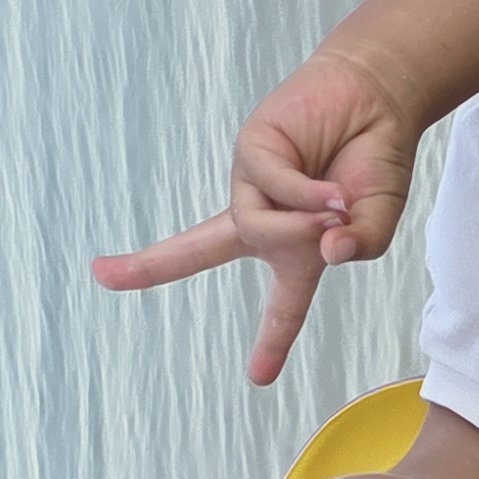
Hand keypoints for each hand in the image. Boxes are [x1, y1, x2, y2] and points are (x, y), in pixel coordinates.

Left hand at [91, 45, 422, 384]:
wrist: (376, 99)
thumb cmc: (374, 163)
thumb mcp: (377, 222)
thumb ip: (360, 247)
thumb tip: (326, 251)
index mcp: (296, 247)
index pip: (284, 304)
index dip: (274, 341)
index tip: (259, 378)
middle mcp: (265, 218)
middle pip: (198, 250)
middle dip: (149, 265)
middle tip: (101, 276)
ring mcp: (253, 184)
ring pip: (254, 228)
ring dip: (297, 228)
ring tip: (338, 209)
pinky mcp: (250, 149)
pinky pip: (267, 186)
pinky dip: (304, 195)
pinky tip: (334, 192)